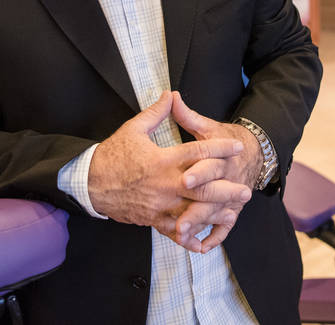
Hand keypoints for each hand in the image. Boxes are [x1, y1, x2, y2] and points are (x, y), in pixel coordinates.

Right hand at [87, 91, 249, 250]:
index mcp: (162, 160)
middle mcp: (164, 184)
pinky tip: (204, 241)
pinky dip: (189, 237)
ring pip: (192, 212)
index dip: (219, 148)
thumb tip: (171, 94)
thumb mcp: (133, 129)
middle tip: (245, 190)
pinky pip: (174, 231)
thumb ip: (156, 112)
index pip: (197, 153)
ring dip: (214, 214)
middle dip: (225, 190)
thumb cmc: (112, 155)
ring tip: (233, 214)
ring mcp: (159, 205)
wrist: (90, 183)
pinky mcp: (152, 219)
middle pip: (201, 188)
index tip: (236, 147)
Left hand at [170, 92, 262, 252]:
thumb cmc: (226, 139)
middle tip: (179, 221)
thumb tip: (171, 97)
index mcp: (222, 157)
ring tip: (181, 236)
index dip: (199, 173)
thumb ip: (188, 116)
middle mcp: (229, 179)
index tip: (184, 179)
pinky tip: (200, 248)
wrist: (255, 152)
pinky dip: (214, 238)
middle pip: (213, 196)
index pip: (210, 165)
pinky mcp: (233, 209)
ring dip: (200, 226)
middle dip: (196, 209)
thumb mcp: (209, 127)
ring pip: (216, 214)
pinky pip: (225, 227)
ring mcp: (232, 197)